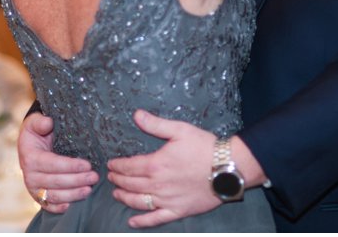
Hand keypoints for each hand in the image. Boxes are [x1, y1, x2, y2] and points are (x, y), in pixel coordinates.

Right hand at [18, 113, 97, 212]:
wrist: (30, 145)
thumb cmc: (36, 132)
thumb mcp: (35, 122)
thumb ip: (40, 121)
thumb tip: (48, 122)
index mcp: (30, 157)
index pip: (52, 164)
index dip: (70, 166)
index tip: (87, 165)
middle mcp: (30, 176)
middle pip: (56, 182)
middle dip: (77, 180)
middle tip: (95, 177)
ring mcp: (34, 188)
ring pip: (55, 196)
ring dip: (73, 194)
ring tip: (89, 189)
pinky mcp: (38, 197)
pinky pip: (49, 206)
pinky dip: (60, 208)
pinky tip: (73, 205)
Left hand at [107, 110, 219, 228]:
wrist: (227, 168)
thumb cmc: (204, 147)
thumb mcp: (179, 130)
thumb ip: (155, 124)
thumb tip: (136, 115)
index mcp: (156, 164)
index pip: (129, 167)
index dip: (117, 166)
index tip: (110, 164)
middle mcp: (158, 185)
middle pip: (130, 185)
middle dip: (118, 181)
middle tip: (110, 178)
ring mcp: (167, 200)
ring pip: (139, 202)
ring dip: (124, 198)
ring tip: (116, 194)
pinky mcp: (178, 211)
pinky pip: (156, 218)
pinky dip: (142, 221)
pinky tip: (132, 222)